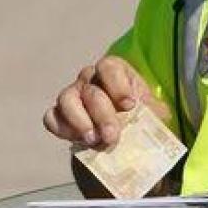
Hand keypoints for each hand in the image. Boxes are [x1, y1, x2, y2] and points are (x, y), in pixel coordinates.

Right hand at [42, 56, 168, 148]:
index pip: (109, 67)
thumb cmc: (139, 117)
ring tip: (93, 140)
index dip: (118, 85)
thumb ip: (154, 111)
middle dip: (102, 115)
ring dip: (80, 121)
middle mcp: (89, 80)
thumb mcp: (153, 113)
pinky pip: (51, 117)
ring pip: (67, 99)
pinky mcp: (60, 116)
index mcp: (113, 72)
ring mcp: (72, 96)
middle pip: (91, 91)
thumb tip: (155, 114)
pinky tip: (77, 140)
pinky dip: (61, 128)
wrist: (123, 138)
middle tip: (112, 136)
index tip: (130, 105)